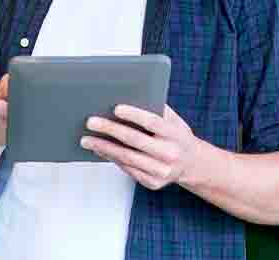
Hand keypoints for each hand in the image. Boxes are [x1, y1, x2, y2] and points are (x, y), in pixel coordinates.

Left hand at [81, 104, 201, 190]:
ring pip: (127, 158)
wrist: (192, 164)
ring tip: (86, 139)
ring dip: (103, 148)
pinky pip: (127, 169)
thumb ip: (155, 108)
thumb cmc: (175, 135)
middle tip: (90, 122)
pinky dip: (111, 158)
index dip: (133, 115)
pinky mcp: (153, 183)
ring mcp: (162, 171)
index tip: (115, 108)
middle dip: (110, 130)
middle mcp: (169, 154)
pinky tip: (99, 149)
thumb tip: (126, 95)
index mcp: (175, 134)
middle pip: (134, 140)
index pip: (152, 122)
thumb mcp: (173, 119)